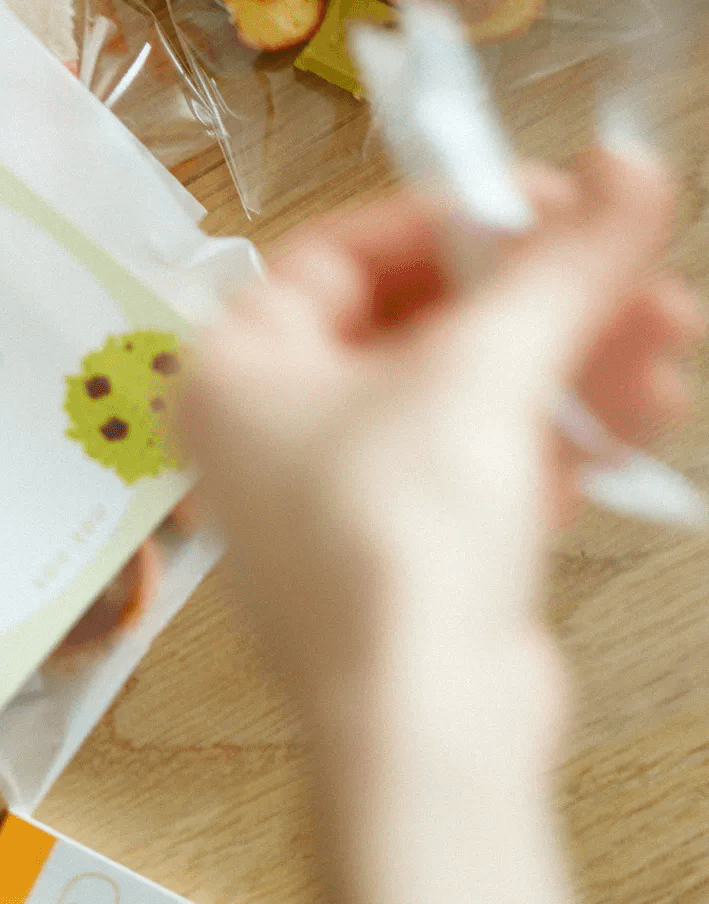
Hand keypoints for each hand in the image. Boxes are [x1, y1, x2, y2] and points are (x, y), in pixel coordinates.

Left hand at [178, 150, 698, 745]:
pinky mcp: (416, 562)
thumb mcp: (485, 371)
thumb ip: (561, 266)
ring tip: (671, 319)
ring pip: (469, 395)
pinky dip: (563, 429)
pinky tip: (649, 395)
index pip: (341, 252)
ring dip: (571, 354)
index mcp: (238, 368)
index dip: (448, 215)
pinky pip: (490, 464)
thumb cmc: (397, 544)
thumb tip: (628, 169)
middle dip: (535, 291)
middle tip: (624, 252)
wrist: (425, 735)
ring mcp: (348, 502)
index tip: (542, 196)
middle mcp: (277, 431)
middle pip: (419, 321)